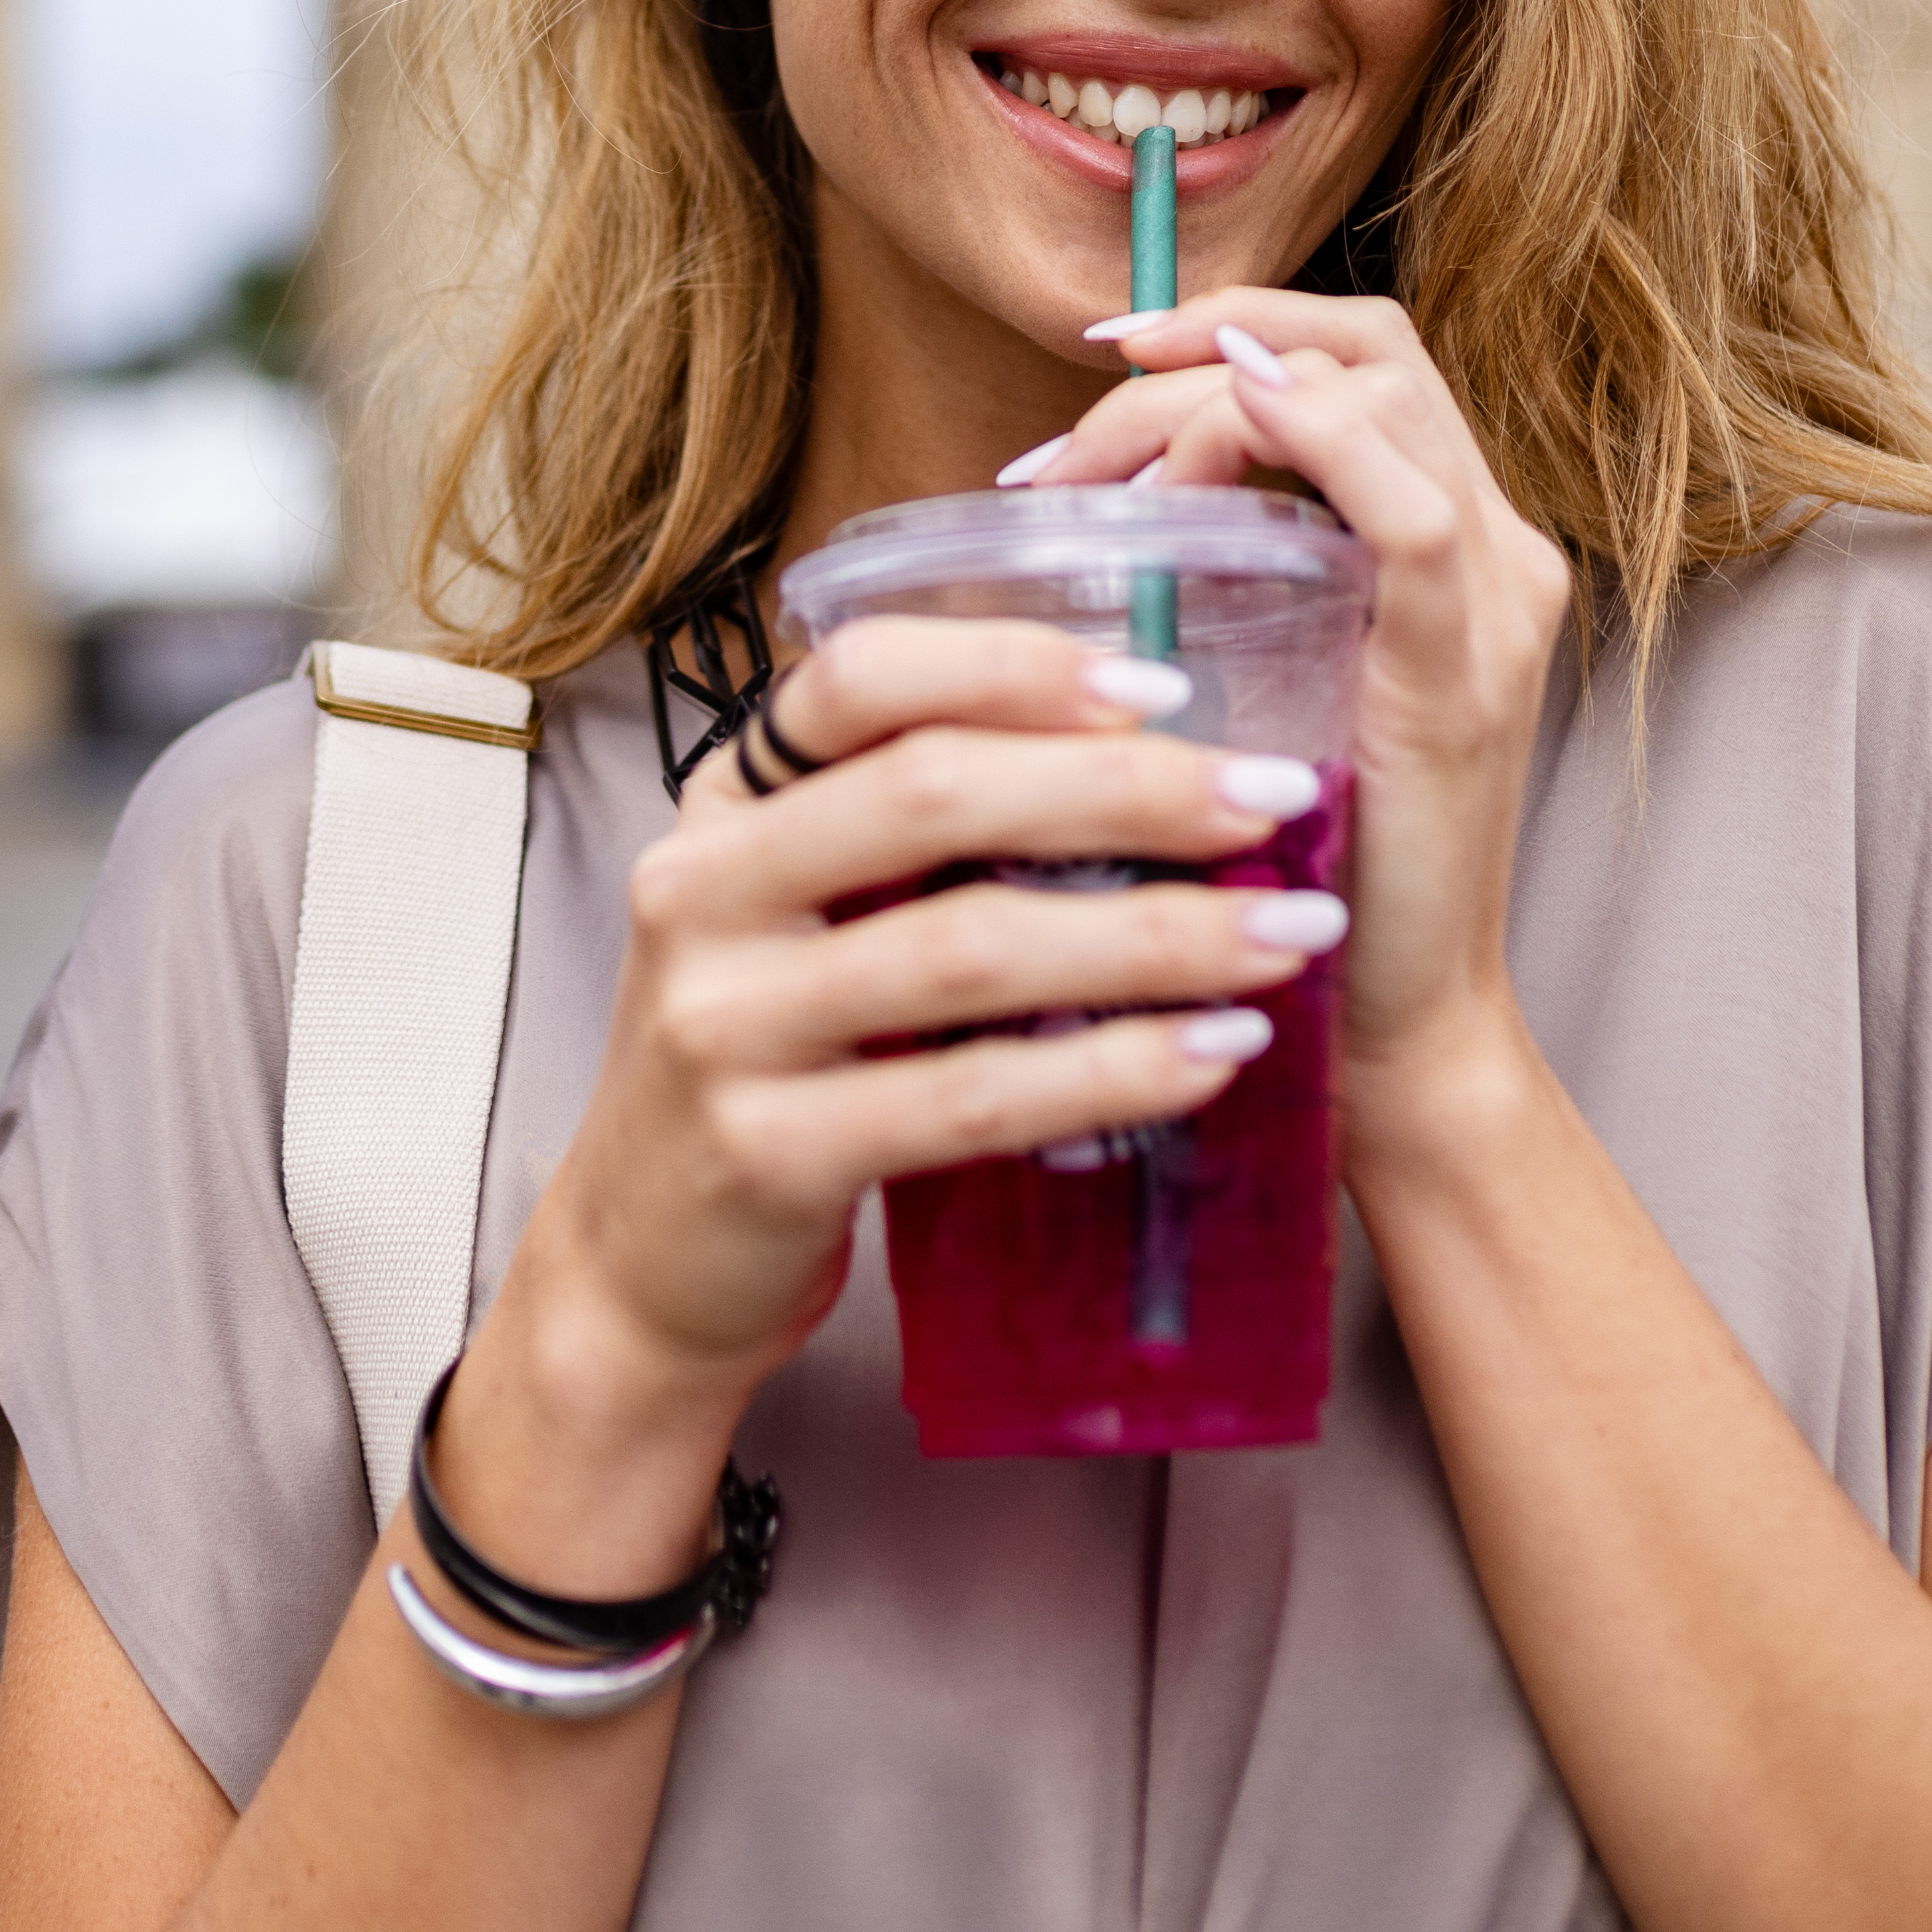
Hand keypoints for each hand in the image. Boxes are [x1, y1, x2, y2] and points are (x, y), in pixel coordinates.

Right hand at [508, 612, 1343, 1427]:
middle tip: (1276, 802)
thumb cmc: (772, 1059)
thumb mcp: (803, 912)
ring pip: (970, 947)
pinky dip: (1111, 1071)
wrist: (644, 1266)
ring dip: (1154, 935)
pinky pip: (971, 1097)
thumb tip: (1149, 750)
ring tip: (1287, 936)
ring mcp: (722, 1023)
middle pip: (933, 794)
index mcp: (725, 801)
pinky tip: (1212, 1055)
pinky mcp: (766, 1153)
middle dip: (1128, 790)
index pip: (859, 678)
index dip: (1015, 665)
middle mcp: (700, 889)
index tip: (1166, 690)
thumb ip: (913, 830)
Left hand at [1029, 292, 1574, 1155]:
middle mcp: (1498, 546)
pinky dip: (1321, 445)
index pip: (1358, 359)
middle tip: (1065, 444)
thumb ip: (1221, 581)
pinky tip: (1228, 420)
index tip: (1098, 358)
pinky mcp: (1465, 675)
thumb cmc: (1305, 859)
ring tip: (1093, 478)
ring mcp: (1497, 604)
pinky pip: (1410, 515)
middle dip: (1200, 352)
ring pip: (1380, 398)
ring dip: (1214, 401)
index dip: (1233, 325)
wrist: (1389, 1020)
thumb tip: (1085, 502)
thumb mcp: (1265, 682)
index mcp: (1451, 538)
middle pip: (1364, 351)